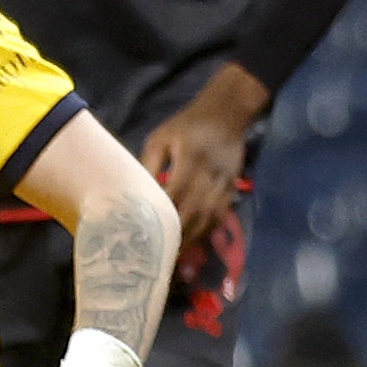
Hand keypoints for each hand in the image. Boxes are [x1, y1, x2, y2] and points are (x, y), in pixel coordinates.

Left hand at [134, 64, 268, 244]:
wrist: (226, 114)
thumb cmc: (187, 125)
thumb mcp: (161, 138)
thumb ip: (148, 164)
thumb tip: (134, 192)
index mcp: (190, 159)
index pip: (175, 194)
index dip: (162, 215)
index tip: (145, 231)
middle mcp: (209, 174)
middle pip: (193, 211)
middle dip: (176, 234)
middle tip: (157, 251)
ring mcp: (224, 183)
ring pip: (208, 218)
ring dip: (192, 237)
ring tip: (174, 252)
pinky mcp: (232, 188)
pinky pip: (220, 215)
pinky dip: (207, 231)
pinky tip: (193, 240)